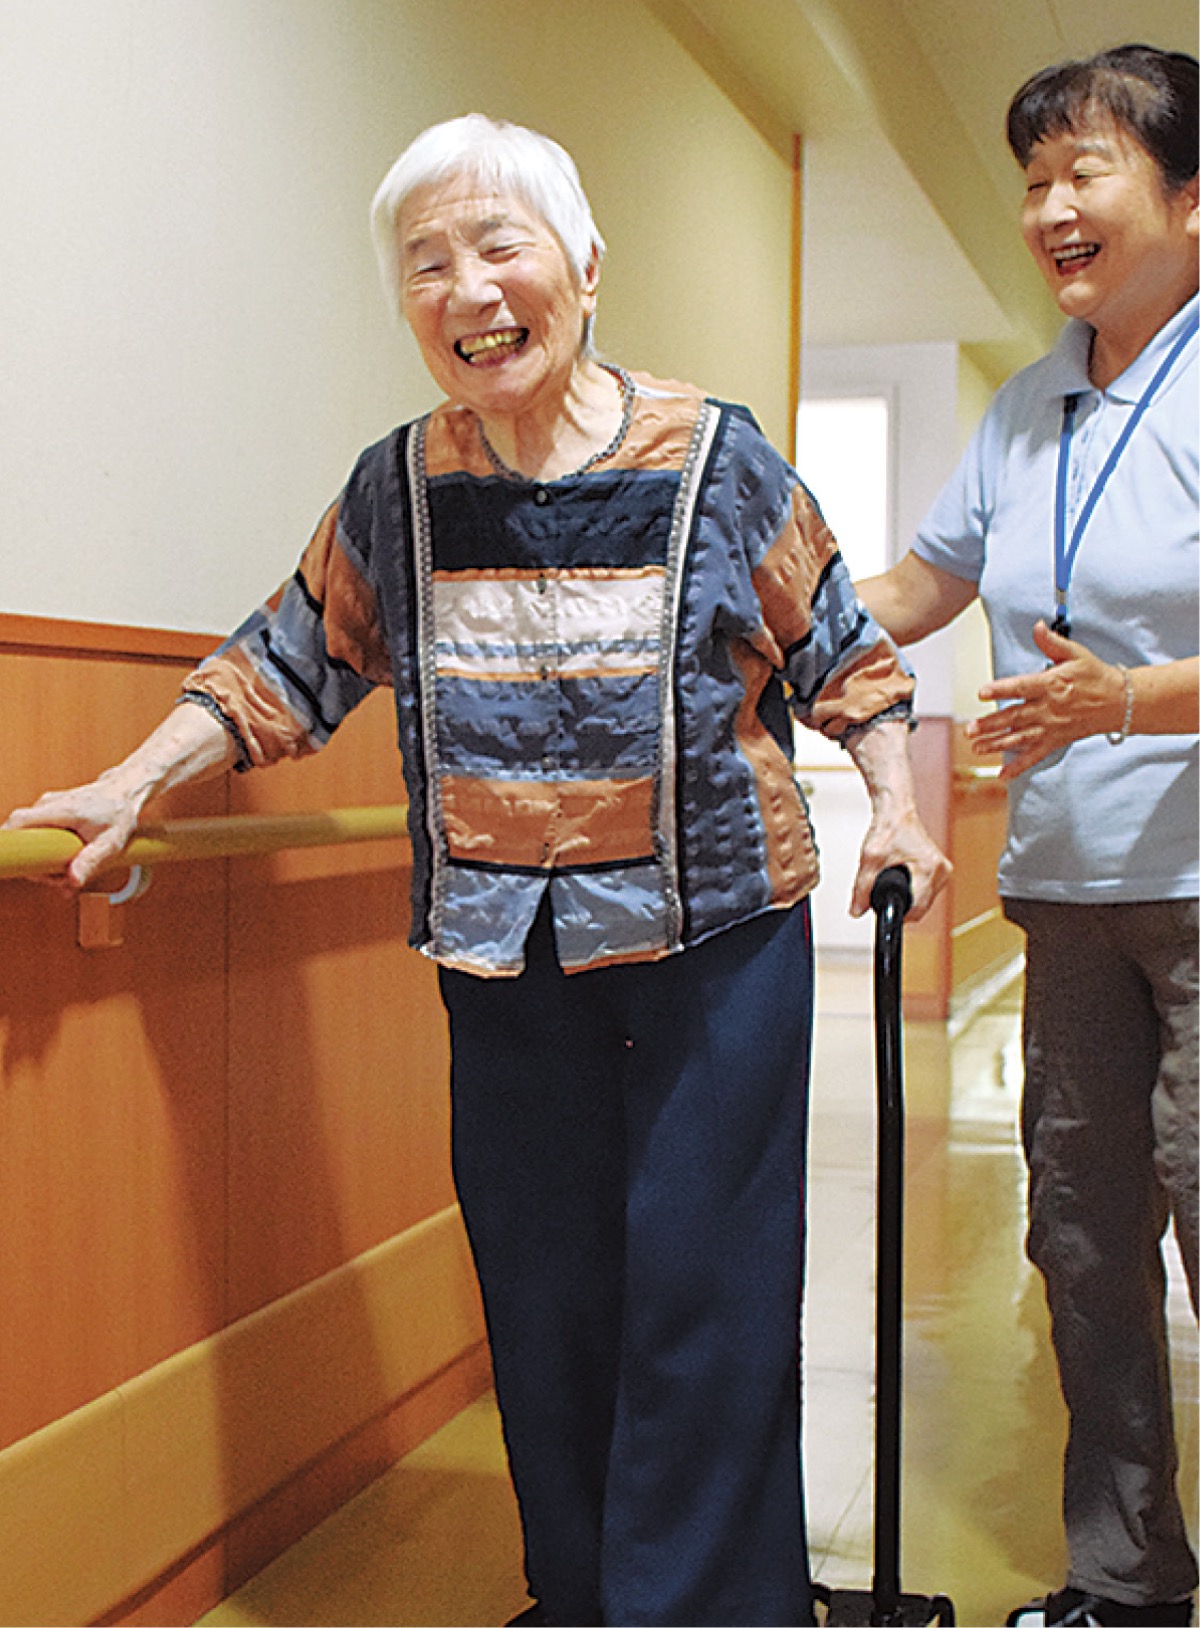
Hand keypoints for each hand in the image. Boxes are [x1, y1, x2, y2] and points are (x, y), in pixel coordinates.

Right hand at [3, 774, 141, 891]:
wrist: (125, 791)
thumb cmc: (119, 813)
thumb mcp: (111, 842)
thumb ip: (91, 862)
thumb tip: (73, 882)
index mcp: (62, 809)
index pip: (19, 820)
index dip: (9, 841)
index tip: (16, 862)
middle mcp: (49, 804)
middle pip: (22, 834)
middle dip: (35, 862)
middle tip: (57, 879)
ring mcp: (48, 805)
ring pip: (30, 835)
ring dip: (43, 858)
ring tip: (66, 872)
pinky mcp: (50, 809)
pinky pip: (38, 831)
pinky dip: (47, 848)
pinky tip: (65, 862)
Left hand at [849, 808, 950, 923]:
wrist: (896, 811)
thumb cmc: (889, 827)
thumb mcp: (870, 859)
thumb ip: (861, 887)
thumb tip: (856, 910)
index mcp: (930, 868)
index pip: (917, 908)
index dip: (897, 913)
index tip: (884, 912)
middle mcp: (941, 870)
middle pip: (920, 907)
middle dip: (900, 904)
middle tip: (883, 891)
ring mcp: (942, 871)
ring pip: (923, 901)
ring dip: (907, 897)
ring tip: (891, 881)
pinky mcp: (938, 870)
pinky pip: (925, 891)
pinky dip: (911, 890)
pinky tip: (901, 879)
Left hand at [967, 620, 1125, 778]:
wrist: (1119, 702)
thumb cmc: (1095, 676)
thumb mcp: (1076, 653)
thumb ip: (1052, 642)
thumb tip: (1037, 627)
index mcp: (1051, 685)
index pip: (1021, 687)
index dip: (1001, 689)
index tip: (982, 692)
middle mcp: (1049, 709)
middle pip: (1015, 717)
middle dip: (991, 724)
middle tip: (970, 729)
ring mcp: (1051, 727)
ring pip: (1020, 738)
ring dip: (997, 744)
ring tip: (977, 747)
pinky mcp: (1055, 740)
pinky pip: (1035, 756)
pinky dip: (1019, 767)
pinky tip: (1002, 775)